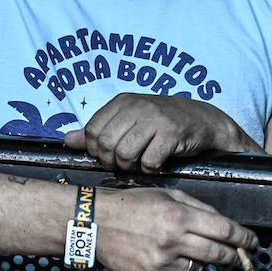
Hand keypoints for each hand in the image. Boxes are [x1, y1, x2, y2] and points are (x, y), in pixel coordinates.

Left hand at [63, 93, 256, 171]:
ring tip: (139, 163)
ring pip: (124, 154)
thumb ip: (98, 130)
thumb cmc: (161, 122)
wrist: (203, 120)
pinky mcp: (171, 133)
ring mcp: (154, 119)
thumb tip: (68, 140)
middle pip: (105, 144)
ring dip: (130, 167)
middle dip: (111, 161)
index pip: (92, 131)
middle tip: (124, 163)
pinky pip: (149, 161)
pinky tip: (155, 164)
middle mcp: (136, 106)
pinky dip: (149, 169)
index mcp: (121, 101)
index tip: (108, 155)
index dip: (96, 150)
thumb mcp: (128, 120)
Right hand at [95, 185, 257, 270]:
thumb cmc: (131, 204)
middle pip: (218, 254)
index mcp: (178, 216)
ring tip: (187, 248)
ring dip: (201, 260)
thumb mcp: (166, 194)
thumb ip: (196, 207)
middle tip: (240, 255)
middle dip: (234, 256)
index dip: (243, 238)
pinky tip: (167, 256)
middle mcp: (173, 241)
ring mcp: (163, 263)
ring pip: (199, 268)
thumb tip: (222, 224)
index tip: (253, 242)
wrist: (97, 223)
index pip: (223, 230)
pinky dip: (179, 269)